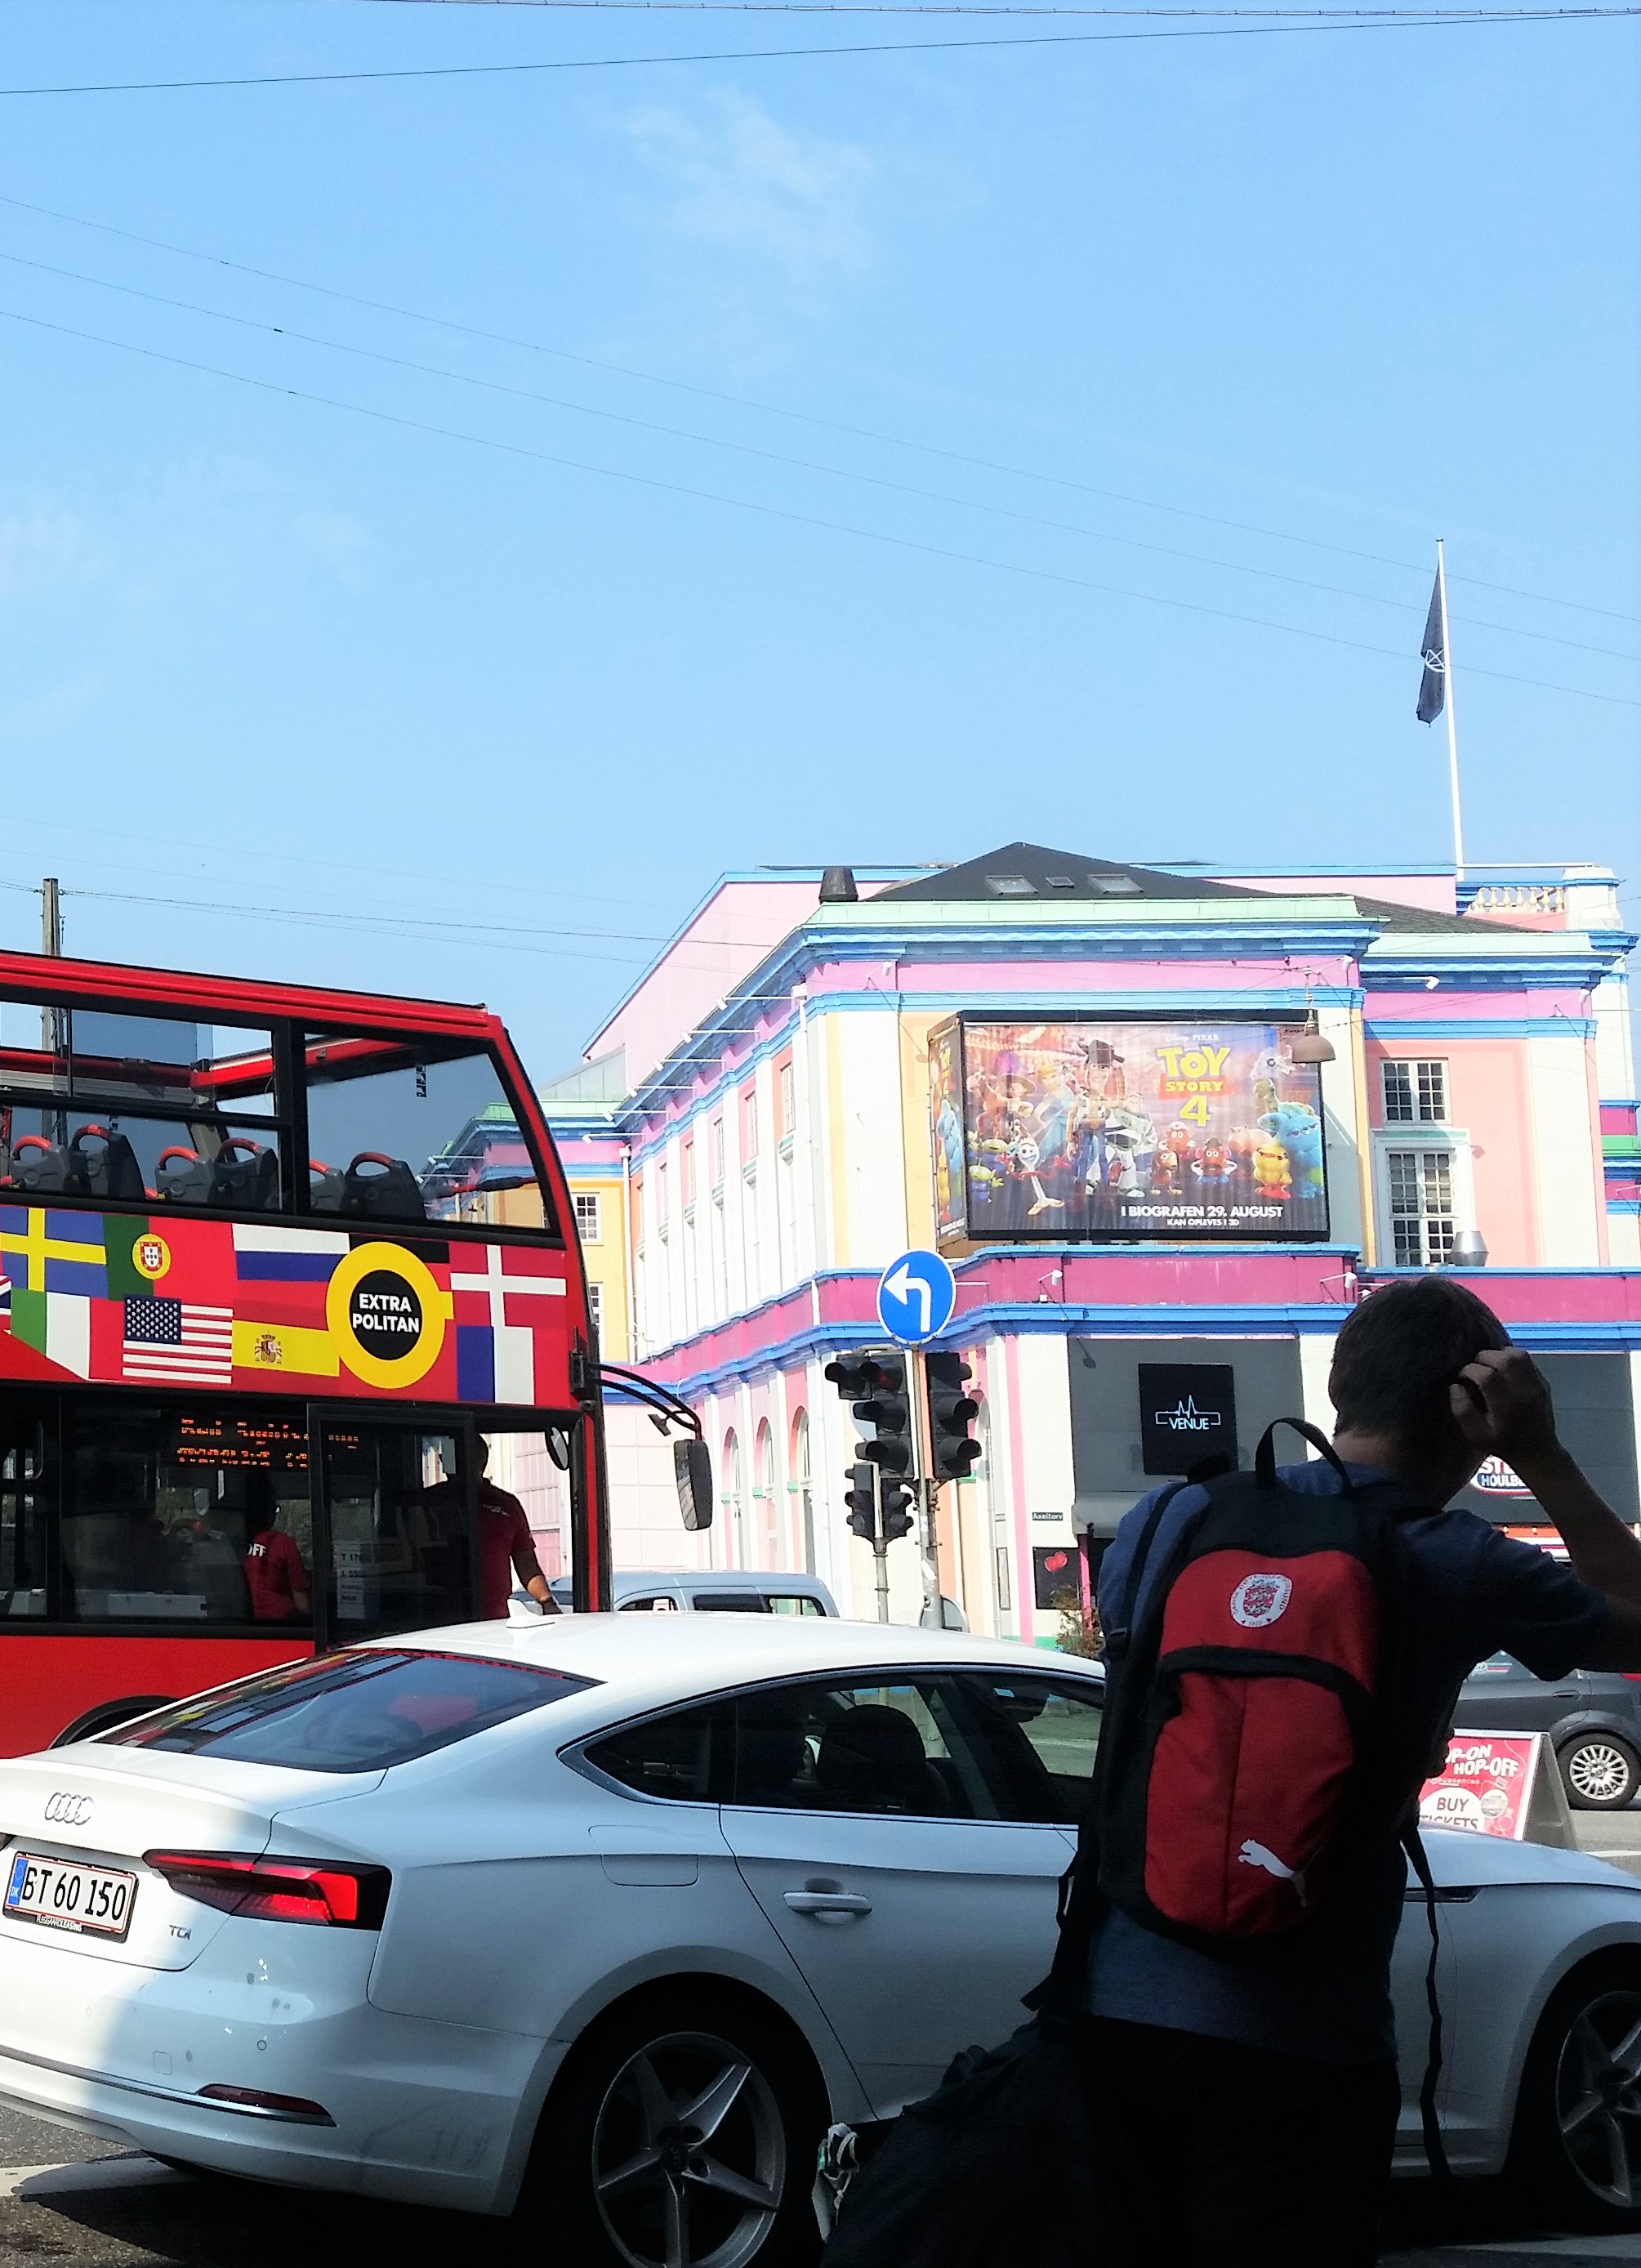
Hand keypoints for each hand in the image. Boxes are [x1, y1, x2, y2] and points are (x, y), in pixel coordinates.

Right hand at [1449, 1348, 1559, 1469]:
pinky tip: (1502, 1366)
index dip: (1469, 1370)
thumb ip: (1462, 1411)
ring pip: (1519, 1356)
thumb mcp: (1476, 1436)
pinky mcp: (1543, 1383)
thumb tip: (1455, 1386)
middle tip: (1473, 1367)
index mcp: (1506, 1407)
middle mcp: (1524, 1393)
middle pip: (1504, 1360)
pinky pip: (1528, 1361)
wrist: (1537, 1453)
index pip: (1487, 1376)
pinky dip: (1512, 1357)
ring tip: (1487, 1362)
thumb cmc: (1503, 1444)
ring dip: (1499, 1353)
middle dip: (1483, 1358)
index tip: (1461, 1376)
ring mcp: (1537, 1386)